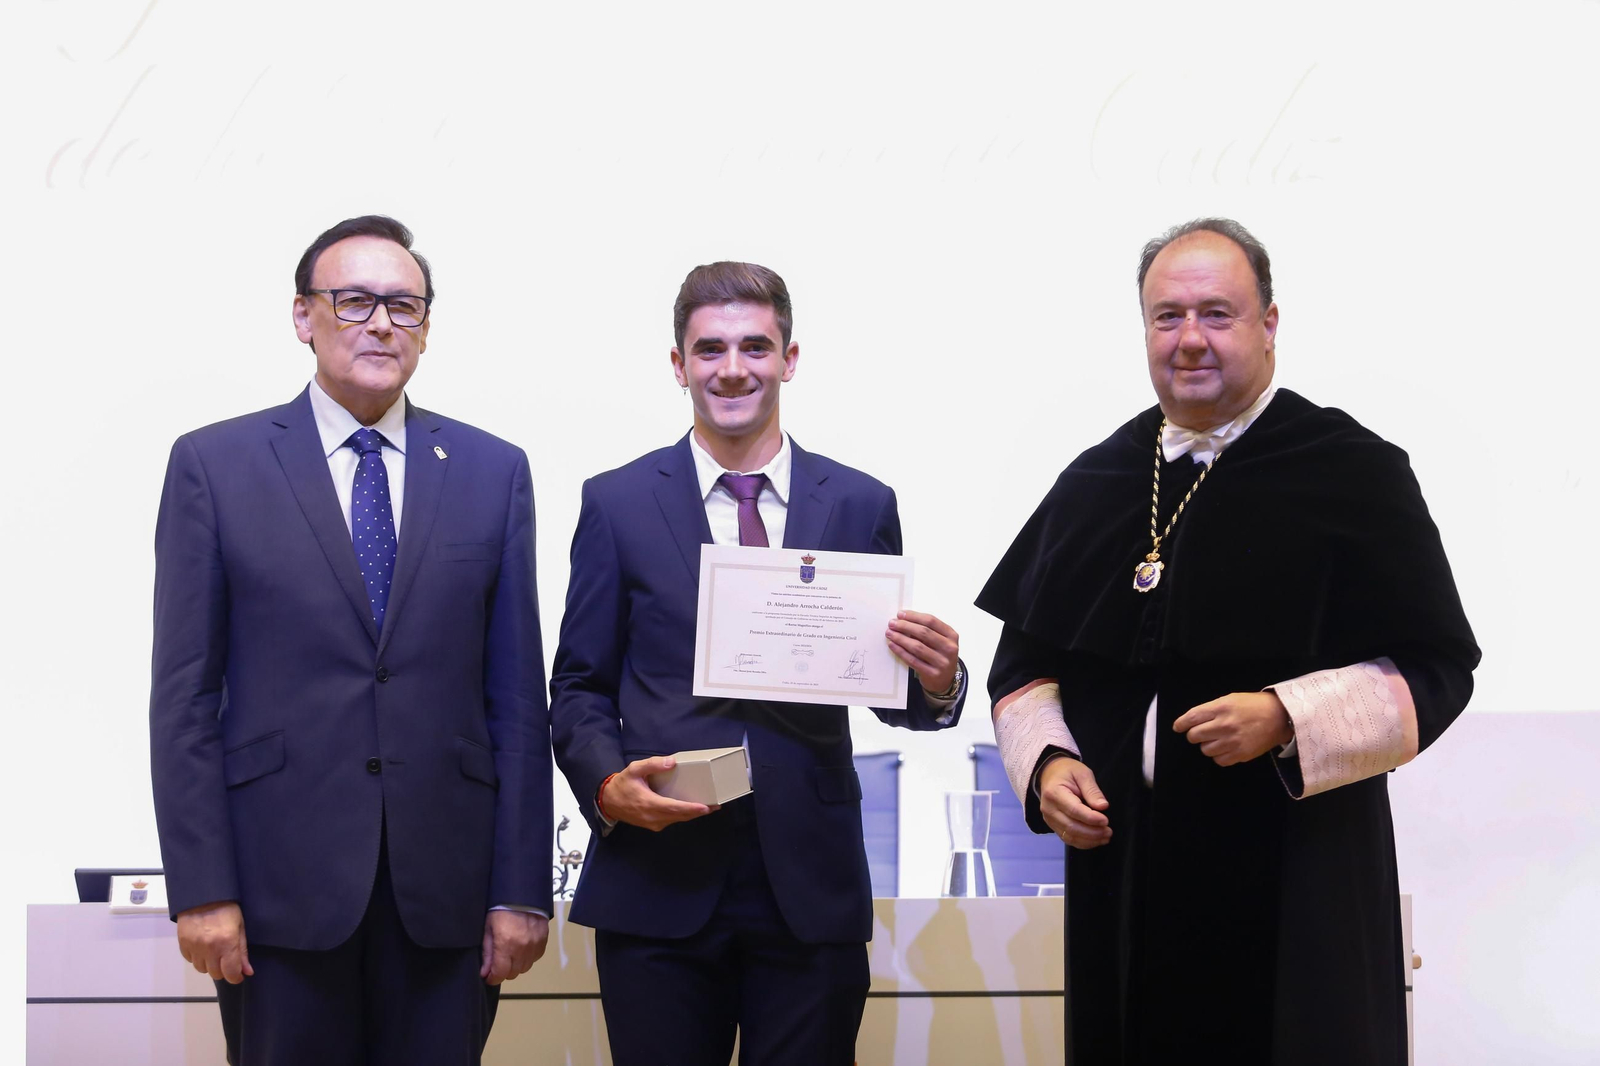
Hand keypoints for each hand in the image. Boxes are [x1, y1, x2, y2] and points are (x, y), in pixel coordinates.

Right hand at [176, 901, 252, 984]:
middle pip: (215, 974)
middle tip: (227, 959)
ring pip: (201, 969)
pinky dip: (197, 958)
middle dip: (223, 970)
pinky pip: (190, 960)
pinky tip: (203, 947)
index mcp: (227, 943)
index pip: (230, 973)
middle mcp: (209, 948)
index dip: (235, 977)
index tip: (238, 974)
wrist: (203, 894)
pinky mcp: (182, 944)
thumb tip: (247, 972)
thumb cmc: (227, 908)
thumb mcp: (240, 927)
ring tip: (214, 951)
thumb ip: (242, 951)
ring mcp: (194, 947)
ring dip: (209, 964)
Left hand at [480, 910, 548, 985]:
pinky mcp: (543, 940)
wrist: (522, 893)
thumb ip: (487, 953)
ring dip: (516, 965)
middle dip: (503, 971)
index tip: (488, 976)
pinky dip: (528, 957)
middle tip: (498, 962)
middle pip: (513, 973)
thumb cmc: (500, 909)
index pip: (500, 974)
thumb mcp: (488, 929)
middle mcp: (522, 948)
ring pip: (525, 968)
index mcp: (505, 944)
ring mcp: (534, 945)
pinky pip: (535, 958)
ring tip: (510, 954)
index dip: (492, 978)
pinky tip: (522, 948)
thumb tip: (485, 973)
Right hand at [600, 756, 718, 831]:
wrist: (608, 802)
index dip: (691, 809)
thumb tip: (672, 762)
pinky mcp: (654, 825)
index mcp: (649, 804)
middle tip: (715, 805)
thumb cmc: (622, 785)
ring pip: (678, 820)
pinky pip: (672, 820)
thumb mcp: (634, 769)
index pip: (674, 808)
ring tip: (708, 806)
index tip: (706, 807)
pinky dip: (683, 815)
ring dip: (692, 814)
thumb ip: (652, 764)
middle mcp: (653, 817)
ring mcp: (654, 823)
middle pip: (680, 816)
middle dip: (698, 812)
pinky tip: (692, 808)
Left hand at [886, 610, 959, 694]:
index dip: (914, 616)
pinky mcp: (932, 674)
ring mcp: (942, 662)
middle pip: (924, 632)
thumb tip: (903, 619)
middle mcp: (949, 648)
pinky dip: (901, 651)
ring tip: (890, 633)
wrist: (944, 679)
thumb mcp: (940, 640)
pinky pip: (913, 660)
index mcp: (952, 635)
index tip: (900, 614)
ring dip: (900, 638)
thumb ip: (927, 630)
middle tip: (892, 623)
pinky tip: (893, 645)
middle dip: (905, 626)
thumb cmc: (939, 655)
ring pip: (917, 647)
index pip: (931, 621)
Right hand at [1038, 756, 1111, 848]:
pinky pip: (1067, 838)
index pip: (1074, 810)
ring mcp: (1049, 819)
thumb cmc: (1068, 771)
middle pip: (1071, 826)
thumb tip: (1103, 806)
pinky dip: (1083, 842)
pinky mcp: (1053, 826)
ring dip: (1089, 840)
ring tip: (1105, 837)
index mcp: (1054, 793)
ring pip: (1069, 836)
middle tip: (1109, 831)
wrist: (1050, 773)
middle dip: (1092, 832)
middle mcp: (1049, 808)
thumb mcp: (1082, 773)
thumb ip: (1092, 790)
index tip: (1106, 821)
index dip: (1091, 818)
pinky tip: (1096, 840)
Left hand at [1173, 691, 1293, 766]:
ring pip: (1205, 750)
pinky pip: (1219, 761)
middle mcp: (1225, 725)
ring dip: (1207, 745)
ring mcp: (1233, 742)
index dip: (1181, 724)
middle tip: (1201, 732)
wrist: (1279, 717)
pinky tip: (1225, 748)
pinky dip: (1218, 756)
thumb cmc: (1253, 705)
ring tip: (1217, 739)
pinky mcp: (1241, 755)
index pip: (1191, 718)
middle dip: (1194, 735)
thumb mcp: (1230, 699)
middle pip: (1194, 736)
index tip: (1178, 727)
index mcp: (1221, 708)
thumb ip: (1211, 709)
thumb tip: (1191, 720)